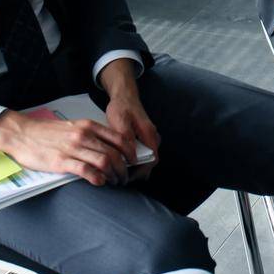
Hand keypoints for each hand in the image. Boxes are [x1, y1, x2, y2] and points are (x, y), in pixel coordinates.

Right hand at [0, 108, 136, 185]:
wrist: (21, 134)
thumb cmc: (46, 132)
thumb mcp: (72, 127)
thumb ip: (90, 135)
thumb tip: (108, 147)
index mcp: (88, 126)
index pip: (119, 138)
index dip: (130, 152)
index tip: (132, 161)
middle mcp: (83, 136)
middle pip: (115, 153)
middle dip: (124, 168)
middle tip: (124, 177)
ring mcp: (73, 148)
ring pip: (105, 162)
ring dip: (114, 175)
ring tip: (114, 182)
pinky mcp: (62, 161)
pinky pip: (87, 171)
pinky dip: (98, 178)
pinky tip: (100, 182)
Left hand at [98, 58, 160, 173]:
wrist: (124, 95)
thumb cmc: (122, 107)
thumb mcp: (121, 121)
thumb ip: (126, 137)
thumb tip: (130, 155)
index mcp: (149, 134)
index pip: (152, 159)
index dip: (142, 171)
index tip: (128, 177)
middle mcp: (152, 137)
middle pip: (150, 161)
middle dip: (137, 172)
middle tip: (122, 178)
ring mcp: (149, 138)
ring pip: (147, 158)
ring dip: (136, 167)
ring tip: (121, 172)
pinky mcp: (144, 137)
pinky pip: (143, 153)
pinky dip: (134, 160)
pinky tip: (123, 162)